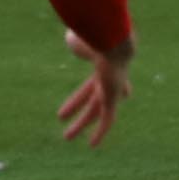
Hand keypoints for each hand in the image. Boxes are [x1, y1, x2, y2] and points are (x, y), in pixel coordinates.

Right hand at [57, 30, 132, 147]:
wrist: (113, 40)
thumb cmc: (95, 34)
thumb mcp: (80, 38)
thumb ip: (77, 41)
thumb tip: (74, 38)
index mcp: (103, 60)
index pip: (97, 73)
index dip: (96, 80)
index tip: (99, 83)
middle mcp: (111, 75)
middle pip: (94, 94)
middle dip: (81, 106)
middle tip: (65, 115)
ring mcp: (113, 87)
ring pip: (97, 110)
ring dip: (82, 123)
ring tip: (66, 137)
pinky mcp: (114, 98)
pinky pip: (108, 119)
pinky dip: (101, 132)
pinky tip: (93, 145)